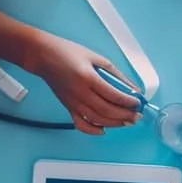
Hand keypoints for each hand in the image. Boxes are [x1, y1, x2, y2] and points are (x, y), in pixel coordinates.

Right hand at [27, 32, 141, 134]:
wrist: (43, 56)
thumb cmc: (67, 53)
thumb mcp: (96, 58)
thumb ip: (116, 74)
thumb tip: (133, 88)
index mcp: (88, 78)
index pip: (114, 95)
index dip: (129, 102)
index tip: (138, 103)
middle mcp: (80, 92)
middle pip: (108, 110)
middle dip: (126, 115)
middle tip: (137, 115)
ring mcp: (73, 102)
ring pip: (97, 119)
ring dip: (115, 123)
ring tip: (127, 121)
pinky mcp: (68, 107)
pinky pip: (81, 124)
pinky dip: (93, 130)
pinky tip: (104, 130)